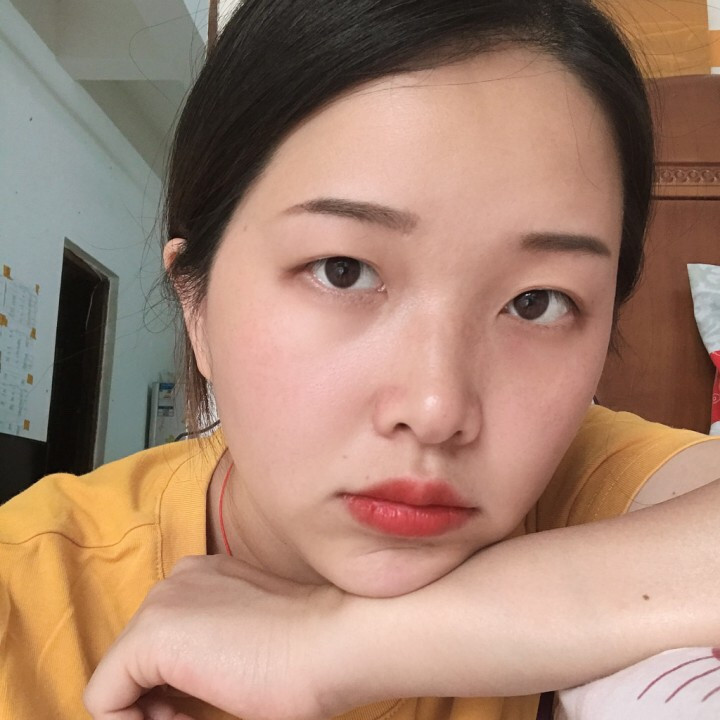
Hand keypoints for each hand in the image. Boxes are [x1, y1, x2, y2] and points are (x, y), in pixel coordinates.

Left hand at [83, 555, 349, 719]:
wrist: (337, 641)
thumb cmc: (312, 653)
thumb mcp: (248, 647)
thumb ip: (211, 653)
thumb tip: (173, 700)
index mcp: (204, 577)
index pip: (161, 642)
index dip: (170, 690)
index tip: (201, 712)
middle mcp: (177, 580)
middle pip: (136, 658)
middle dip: (157, 699)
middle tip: (196, 718)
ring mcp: (162, 603)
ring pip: (118, 676)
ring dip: (147, 710)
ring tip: (194, 719)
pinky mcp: (151, 635)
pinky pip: (104, 697)